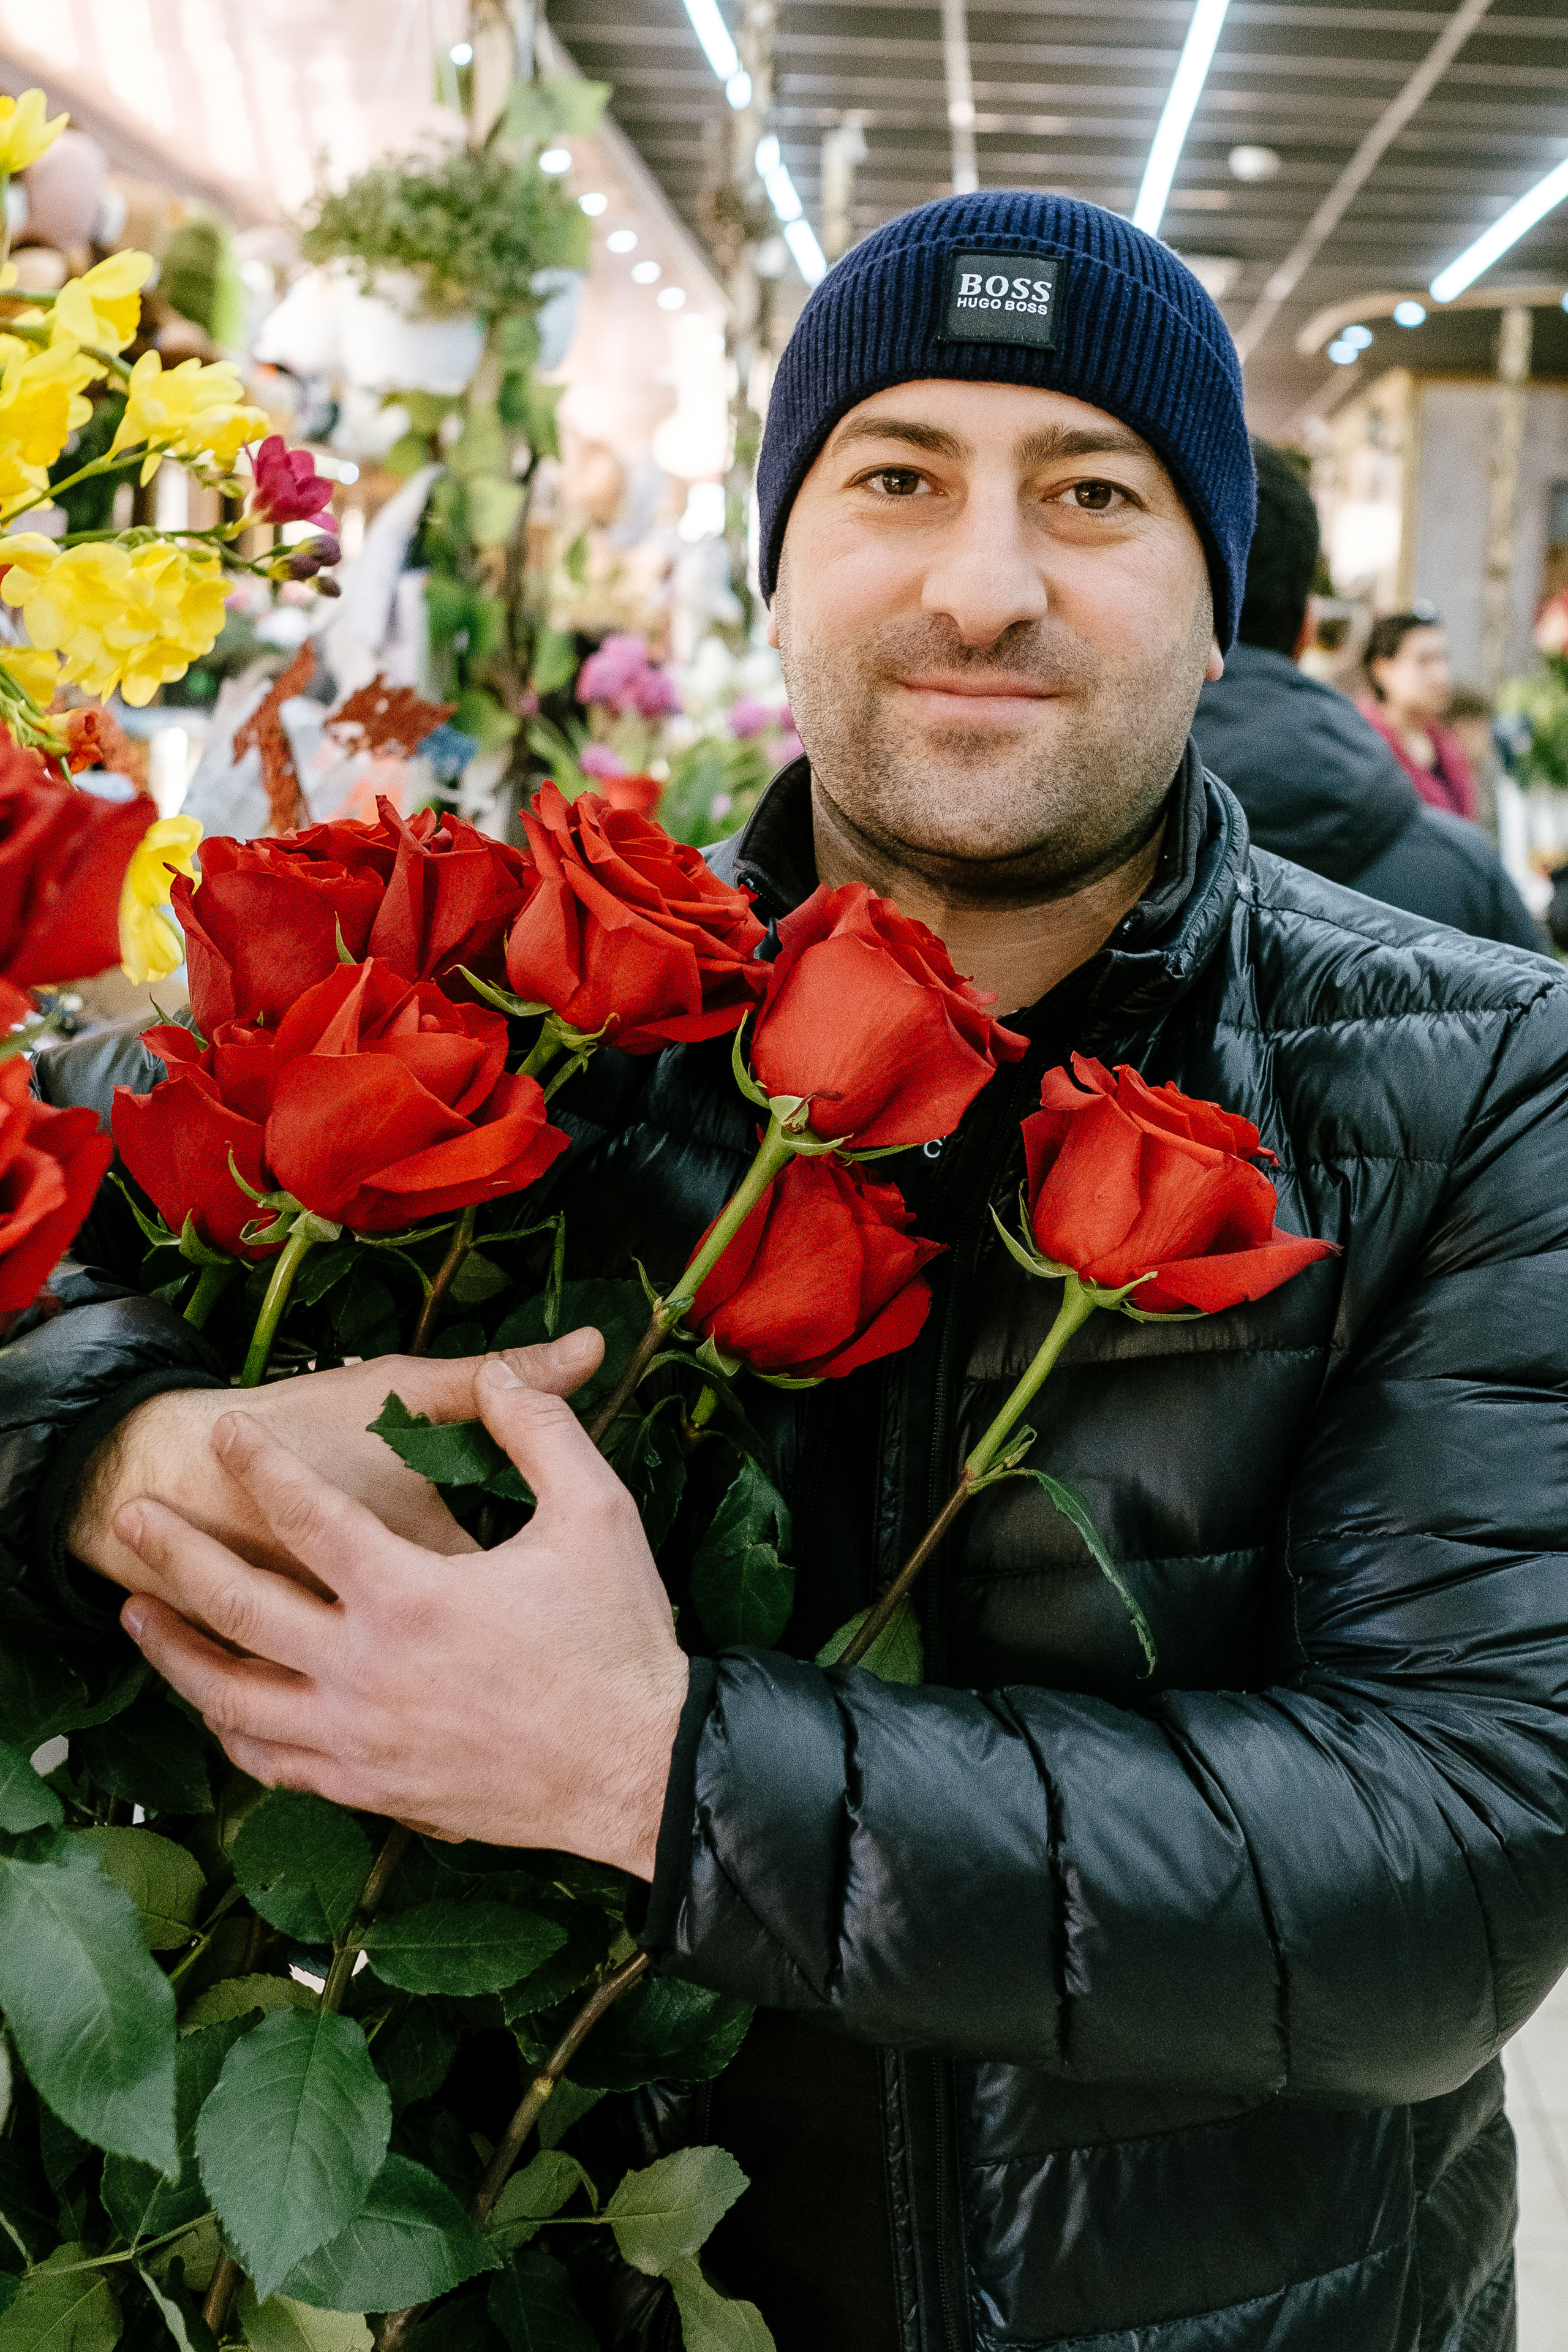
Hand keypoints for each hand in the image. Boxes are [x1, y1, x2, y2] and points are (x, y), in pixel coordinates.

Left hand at [114, 1349, 689, 1878]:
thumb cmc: (619, 1640)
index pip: (306, 1514)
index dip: (257, 1463)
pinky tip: (217, 1708)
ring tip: (135, 1615)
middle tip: (129, 1516)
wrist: (641, 1771)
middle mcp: (367, 1673)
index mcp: (413, 1597)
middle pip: (237, 1607)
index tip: (221, 1428)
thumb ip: (541, 1429)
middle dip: (174, 1554)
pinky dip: (233, 1732)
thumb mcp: (595, 1512)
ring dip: (174, 1654)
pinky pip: (277, 1765)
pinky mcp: (376, 1790)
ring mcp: (363, 1742)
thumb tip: (507, 1370)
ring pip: (234, 1699)